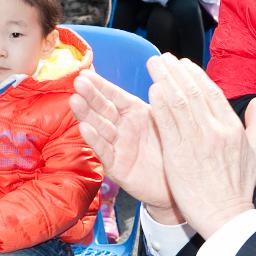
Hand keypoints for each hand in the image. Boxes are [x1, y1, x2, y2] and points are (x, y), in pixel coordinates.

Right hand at [69, 69, 179, 221]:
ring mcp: (118, 147)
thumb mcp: (164, 119)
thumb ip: (159, 101)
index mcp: (134, 113)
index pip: (114, 95)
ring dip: (86, 115)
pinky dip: (95, 140)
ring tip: (75, 101)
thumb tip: (160, 79)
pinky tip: (85, 128)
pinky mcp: (116, 167)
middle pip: (103, 109)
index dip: (101, 85)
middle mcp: (122, 128)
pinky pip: (105, 152)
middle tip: (78, 82)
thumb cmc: (172, 148)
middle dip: (90, 96)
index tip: (86, 73)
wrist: (180, 182)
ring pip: (100, 128)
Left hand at [147, 55, 255, 237]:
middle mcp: (215, 130)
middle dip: (176, 71)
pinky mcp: (178, 154)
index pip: (212, 93)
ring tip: (153, 65)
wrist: (226, 217)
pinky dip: (159, 105)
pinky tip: (151, 91)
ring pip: (179, 102)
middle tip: (162, 57)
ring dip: (164, 80)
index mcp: (232, 128)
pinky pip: (167, 123)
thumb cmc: (238, 190)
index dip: (196, 75)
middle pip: (193, 91)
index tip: (184, 64)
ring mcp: (196, 141)